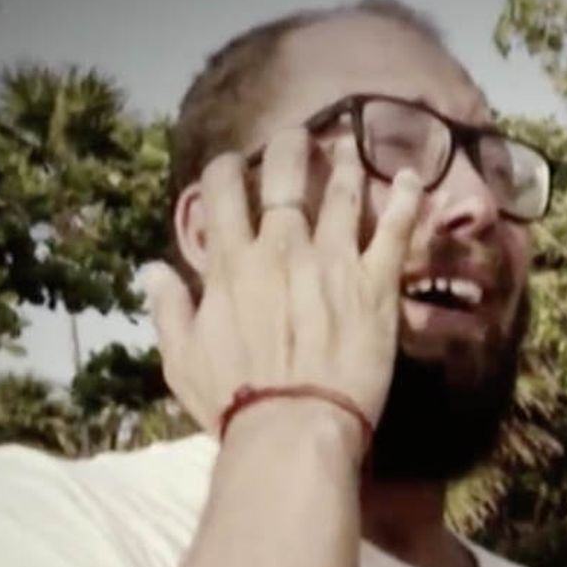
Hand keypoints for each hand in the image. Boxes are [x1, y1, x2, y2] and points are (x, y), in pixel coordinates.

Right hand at [140, 129, 422, 450]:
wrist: (293, 428)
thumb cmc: (235, 403)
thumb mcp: (182, 359)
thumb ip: (169, 310)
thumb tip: (153, 270)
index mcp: (231, 264)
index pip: (222, 195)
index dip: (225, 172)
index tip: (231, 167)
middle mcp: (281, 249)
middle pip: (283, 179)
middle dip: (289, 149)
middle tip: (298, 138)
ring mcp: (331, 262)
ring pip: (341, 196)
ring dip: (344, 166)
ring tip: (349, 148)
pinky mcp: (375, 285)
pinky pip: (394, 232)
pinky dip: (406, 200)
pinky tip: (414, 178)